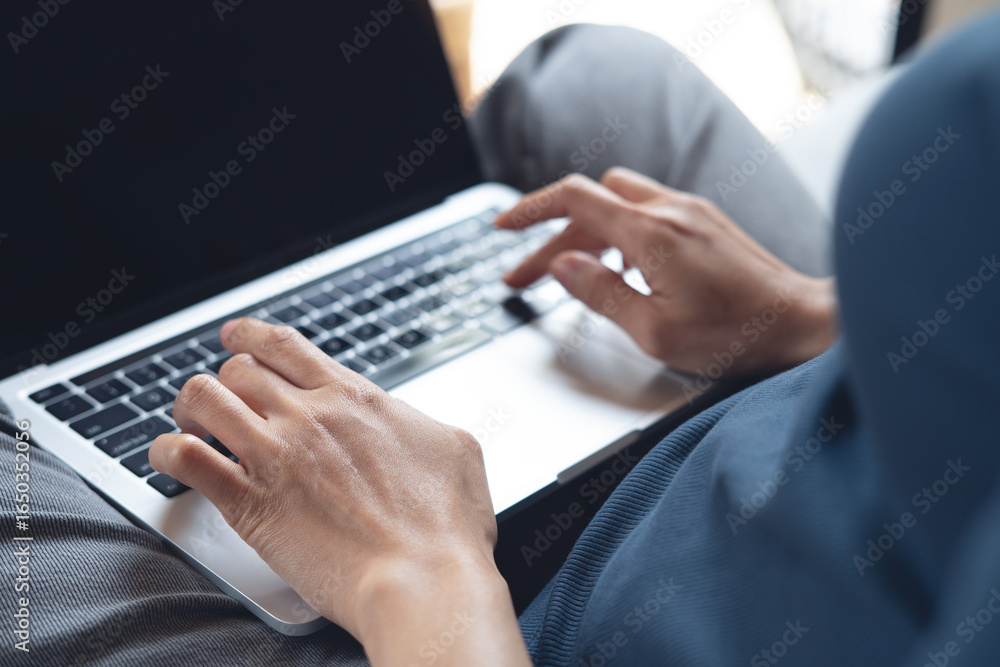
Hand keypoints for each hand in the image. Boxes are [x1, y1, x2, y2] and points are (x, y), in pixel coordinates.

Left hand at [149, 318, 528, 665]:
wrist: (424, 579)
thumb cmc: (446, 526)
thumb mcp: (457, 449)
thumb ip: (423, 425)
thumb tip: (413, 426)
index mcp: (355, 398)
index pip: (285, 345)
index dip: (250, 334)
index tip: (235, 337)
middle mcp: (309, 416)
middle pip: (238, 368)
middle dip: (222, 378)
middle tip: (219, 399)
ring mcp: (275, 456)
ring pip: (203, 398)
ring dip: (189, 407)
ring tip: (190, 424)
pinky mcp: (249, 503)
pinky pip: (185, 459)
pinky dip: (166, 453)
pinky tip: (170, 459)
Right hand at [498, 168, 836, 374]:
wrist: (805, 324)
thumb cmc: (738, 335)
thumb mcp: (655, 331)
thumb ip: (601, 293)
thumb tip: (563, 266)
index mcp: (651, 234)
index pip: (574, 198)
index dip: (531, 210)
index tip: (503, 228)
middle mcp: (671, 210)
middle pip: (592, 200)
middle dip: (553, 233)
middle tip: (528, 275)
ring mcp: (692, 212)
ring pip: (620, 201)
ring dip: (588, 231)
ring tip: (573, 274)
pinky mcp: (707, 222)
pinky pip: (648, 212)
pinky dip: (620, 233)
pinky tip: (622, 269)